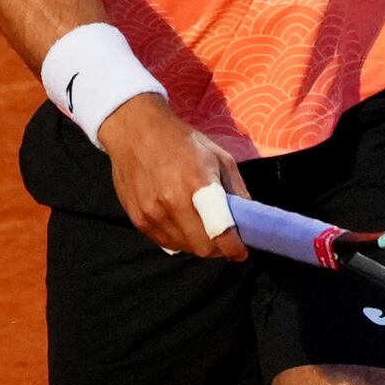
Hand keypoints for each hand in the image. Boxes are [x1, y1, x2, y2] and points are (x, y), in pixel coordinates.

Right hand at [98, 101, 247, 260]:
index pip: (219, 229)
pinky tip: (181, 223)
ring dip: (196, 243)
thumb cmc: (182, 142)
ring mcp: (152, 212)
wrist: (136, 131)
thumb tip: (248, 219)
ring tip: (199, 225)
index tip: (240, 252)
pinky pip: (165, 243)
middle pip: (202, 247)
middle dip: (217, 248)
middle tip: (222, 238)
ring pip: (183, 248)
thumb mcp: (219, 157)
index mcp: (198, 183)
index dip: (233, 247)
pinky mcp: (137, 218)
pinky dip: (178, 239)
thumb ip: (236, 190)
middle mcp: (172, 202)